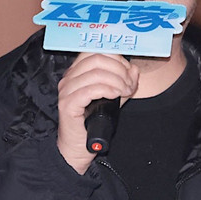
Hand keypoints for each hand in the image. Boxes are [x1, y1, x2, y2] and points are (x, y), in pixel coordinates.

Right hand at [57, 53, 138, 173]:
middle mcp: (69, 78)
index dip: (118, 60)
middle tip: (129, 85)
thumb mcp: (112, 99)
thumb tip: (134, 70)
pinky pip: (90, 89)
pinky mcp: (68, 104)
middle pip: (97, 59)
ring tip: (125, 92)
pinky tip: (116, 95)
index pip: (98, 52)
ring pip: (95, 73)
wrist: (77, 148)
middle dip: (119, 70)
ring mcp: (66, 90)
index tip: (130, 74)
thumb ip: (122, 83)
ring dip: (117, 81)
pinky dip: (107, 89)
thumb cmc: (92, 123)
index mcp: (77, 72)